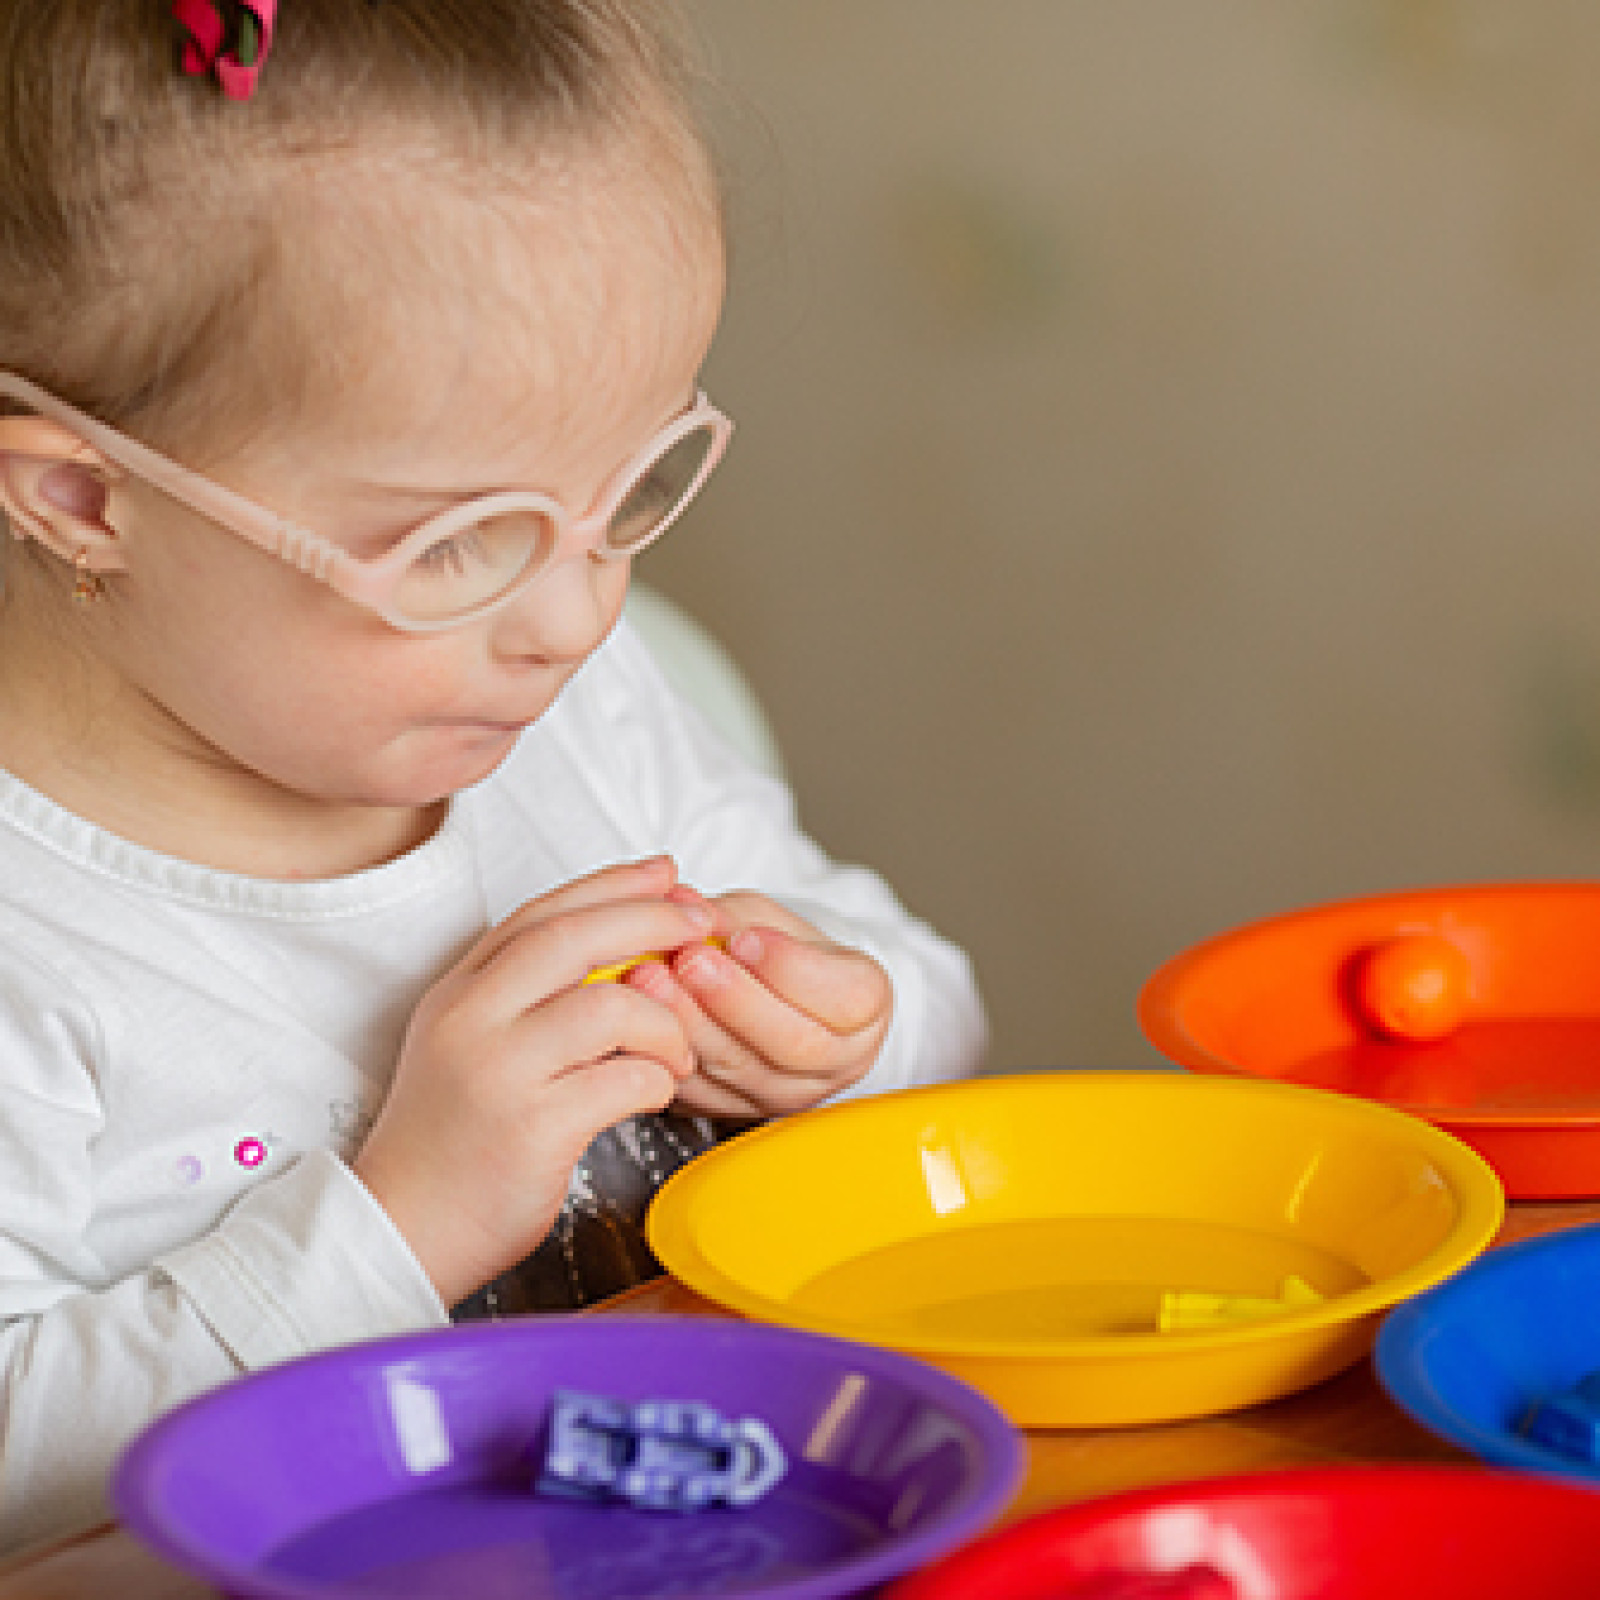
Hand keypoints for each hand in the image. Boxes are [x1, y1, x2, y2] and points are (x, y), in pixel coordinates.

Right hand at [352, 856, 717, 1305]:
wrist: (401, 1231)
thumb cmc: (454, 1140)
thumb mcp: (470, 1045)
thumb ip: (524, 996)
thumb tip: (619, 949)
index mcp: (458, 991)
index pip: (541, 911)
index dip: (611, 883)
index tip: (665, 873)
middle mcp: (471, 1019)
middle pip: (574, 937)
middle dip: (651, 919)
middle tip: (703, 923)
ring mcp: (499, 1072)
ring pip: (611, 1006)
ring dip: (666, 1022)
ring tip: (676, 1053)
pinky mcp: (531, 1129)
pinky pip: (624, 1080)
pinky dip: (657, 1081)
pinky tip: (656, 1093)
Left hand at [623, 888, 892, 1117]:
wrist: (772, 997)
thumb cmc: (778, 950)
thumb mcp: (766, 917)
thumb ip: (731, 915)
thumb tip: (684, 905)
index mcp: (865, 1005)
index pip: (844, 998)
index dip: (790, 969)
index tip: (744, 938)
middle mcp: (837, 1060)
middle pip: (791, 1043)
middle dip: (734, 1000)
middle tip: (689, 959)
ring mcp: (788, 1094)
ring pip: (740, 1071)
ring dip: (690, 1026)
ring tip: (652, 981)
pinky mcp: (739, 1112)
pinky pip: (702, 1094)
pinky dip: (668, 1056)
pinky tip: (643, 1021)